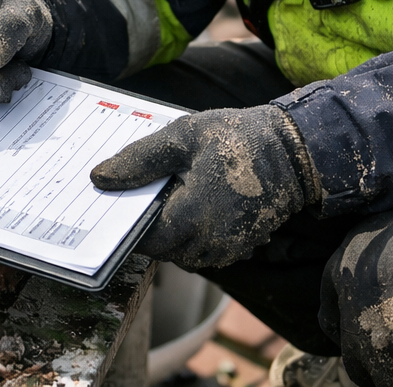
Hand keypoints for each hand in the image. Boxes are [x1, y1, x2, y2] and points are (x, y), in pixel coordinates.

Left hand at [91, 105, 308, 268]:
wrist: (293, 152)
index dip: (130, 224)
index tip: (120, 202)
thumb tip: (99, 178)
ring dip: (173, 234)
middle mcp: (210, 241)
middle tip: (146, 195)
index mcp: (192, 215)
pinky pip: (206, 252)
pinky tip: (195, 205)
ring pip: (184, 255)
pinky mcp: (241, 247)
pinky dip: (195, 236)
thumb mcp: (182, 137)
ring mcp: (228, 248)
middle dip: (151, 227)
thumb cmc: (236, 138)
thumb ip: (139, 160)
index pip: (145, 239)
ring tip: (173, 197)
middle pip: (164, 250)